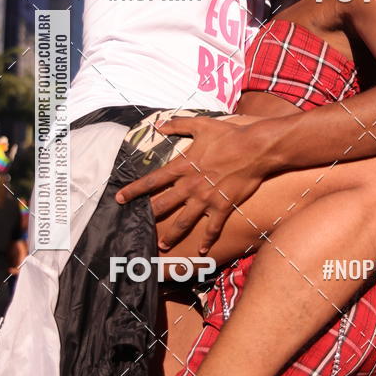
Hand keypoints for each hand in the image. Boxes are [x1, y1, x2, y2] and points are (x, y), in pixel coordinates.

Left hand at [116, 116, 271, 252]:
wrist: (255, 148)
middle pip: (163, 205)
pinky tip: (203, 251)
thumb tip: (159, 125)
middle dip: (150, 216)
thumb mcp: (201, 124)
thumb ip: (177, 125)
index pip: (152, 181)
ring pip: (183, 222)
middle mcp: (190, 185)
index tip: (120, 199)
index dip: (134, 190)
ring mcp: (206, 198)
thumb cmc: (229, 135)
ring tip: (163, 244)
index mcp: (183, 166)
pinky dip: (207, 240)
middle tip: (140, 227)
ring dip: (172, 235)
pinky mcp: (223, 206)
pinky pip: (213, 228)